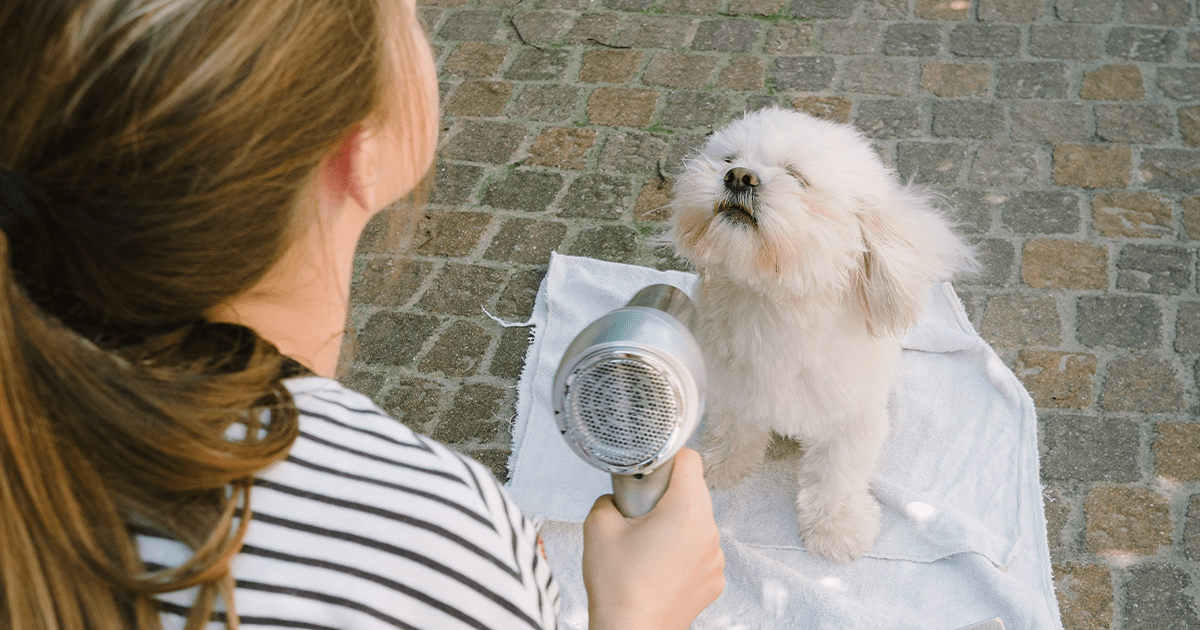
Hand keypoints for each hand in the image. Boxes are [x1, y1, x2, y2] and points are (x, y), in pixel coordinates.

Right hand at [582, 449, 724, 629]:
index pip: (689, 459)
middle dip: (668, 493)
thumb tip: (617, 497)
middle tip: (641, 509)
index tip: (652, 470)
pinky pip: (701, 550)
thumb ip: (609, 497)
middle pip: (696, 491)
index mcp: (686, 511)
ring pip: (699, 522)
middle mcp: (709, 532)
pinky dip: (684, 551)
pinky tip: (659, 565)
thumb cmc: (618, 586)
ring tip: (648, 543)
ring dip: (678, 523)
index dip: (667, 458)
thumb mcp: (598, 525)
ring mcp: (715, 558)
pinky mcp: (714, 579)